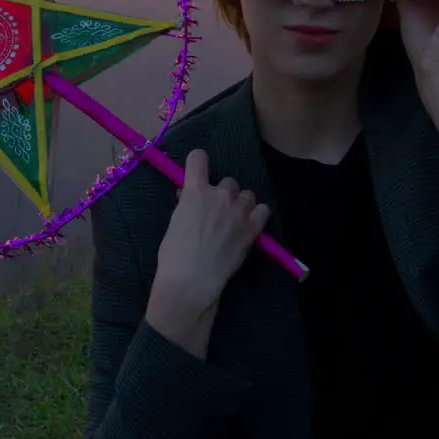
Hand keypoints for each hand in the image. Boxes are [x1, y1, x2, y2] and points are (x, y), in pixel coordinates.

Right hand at [152, 149, 271, 314]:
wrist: (191, 280)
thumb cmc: (174, 254)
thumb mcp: (175, 221)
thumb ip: (187, 204)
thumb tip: (191, 197)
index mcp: (195, 192)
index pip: (198, 158)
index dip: (198, 163)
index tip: (198, 171)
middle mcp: (219, 195)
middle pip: (229, 181)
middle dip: (224, 194)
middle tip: (218, 213)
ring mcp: (238, 211)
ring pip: (247, 195)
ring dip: (242, 204)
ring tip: (235, 221)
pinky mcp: (252, 228)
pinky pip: (263, 210)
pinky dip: (257, 215)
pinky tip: (249, 226)